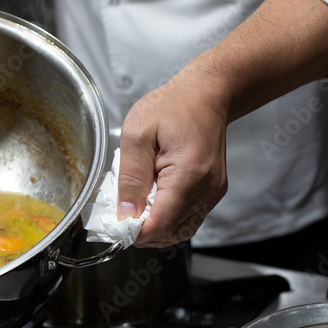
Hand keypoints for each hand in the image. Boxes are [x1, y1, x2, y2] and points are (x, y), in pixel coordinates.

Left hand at [116, 70, 228, 247]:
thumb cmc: (173, 106)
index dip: (135, 233)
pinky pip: (189, 218)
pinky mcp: (212, 191)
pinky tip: (151, 205)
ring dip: (156, 228)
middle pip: (171, 232)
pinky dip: (168, 219)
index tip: (116, 228)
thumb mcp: (137, 134)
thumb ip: (130, 177)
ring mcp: (212, 192)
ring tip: (135, 211)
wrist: (206, 94)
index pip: (161, 224)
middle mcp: (206, 188)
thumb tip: (126, 214)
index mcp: (189, 174)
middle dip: (143, 232)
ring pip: (181, 229)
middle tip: (120, 219)